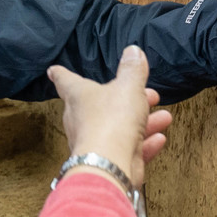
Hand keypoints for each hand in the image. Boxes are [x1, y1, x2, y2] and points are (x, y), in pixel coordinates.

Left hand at [46, 46, 173, 188]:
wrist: (109, 165)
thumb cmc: (112, 121)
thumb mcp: (128, 87)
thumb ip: (132, 70)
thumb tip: (133, 51)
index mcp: (79, 96)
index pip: (65, 80)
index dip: (61, 73)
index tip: (53, 69)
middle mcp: (81, 119)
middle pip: (102, 104)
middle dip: (126, 99)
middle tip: (149, 95)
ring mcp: (94, 142)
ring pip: (120, 128)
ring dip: (143, 122)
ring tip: (163, 117)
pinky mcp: (108, 161)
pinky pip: (127, 149)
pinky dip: (144, 144)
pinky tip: (159, 139)